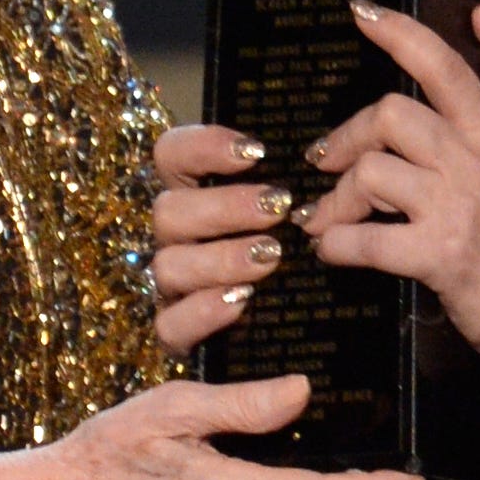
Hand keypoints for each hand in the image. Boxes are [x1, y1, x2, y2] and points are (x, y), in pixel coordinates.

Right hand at [150, 123, 289, 355]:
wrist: (294, 334)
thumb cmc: (293, 255)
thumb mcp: (291, 217)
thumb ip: (286, 187)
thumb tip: (311, 155)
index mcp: (194, 197)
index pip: (170, 155)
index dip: (202, 146)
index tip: (256, 152)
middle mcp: (177, 238)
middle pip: (168, 211)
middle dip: (223, 206)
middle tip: (277, 207)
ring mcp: (173, 286)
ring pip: (168, 265)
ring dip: (220, 258)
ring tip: (270, 256)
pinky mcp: (178, 333)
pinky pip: (170, 324)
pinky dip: (203, 312)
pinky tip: (241, 301)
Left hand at [302, 0, 479, 368]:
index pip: (443, 67)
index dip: (399, 34)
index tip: (362, 13)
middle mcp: (473, 162)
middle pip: (388, 115)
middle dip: (347, 138)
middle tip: (327, 162)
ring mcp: (455, 207)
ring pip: (369, 175)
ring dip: (336, 199)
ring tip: (328, 220)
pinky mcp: (438, 256)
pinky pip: (363, 241)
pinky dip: (336, 245)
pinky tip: (332, 251)